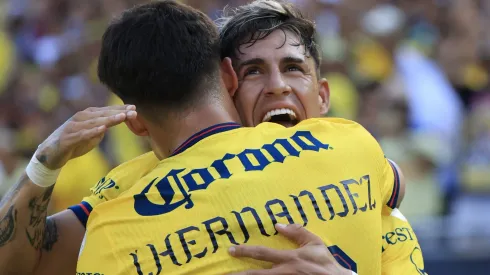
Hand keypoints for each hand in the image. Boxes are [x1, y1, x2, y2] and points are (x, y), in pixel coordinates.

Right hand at [36, 105, 136, 169]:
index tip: (135, 108)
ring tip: (122, 117)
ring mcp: (73, 127)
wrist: (52, 154)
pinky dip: (92, 131)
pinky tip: (102, 129)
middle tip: (133, 111)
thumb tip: (117, 121)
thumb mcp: (93, 134)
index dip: (120, 109)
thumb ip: (104, 127)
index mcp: (88, 116)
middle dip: (119, 112)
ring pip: (94, 122)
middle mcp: (81, 118)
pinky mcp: (68, 138)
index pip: (107, 111)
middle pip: (103, 114)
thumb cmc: (75, 142)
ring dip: (109, 119)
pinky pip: (82, 134)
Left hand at [228, 224, 351, 274]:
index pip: (262, 253)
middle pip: (256, 274)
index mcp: (289, 258)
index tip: (232, 250)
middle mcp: (284, 272)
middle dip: (239, 274)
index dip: (245, 251)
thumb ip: (297, 232)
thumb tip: (279, 224)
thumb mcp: (315, 242)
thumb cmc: (326, 263)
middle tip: (224, 273)